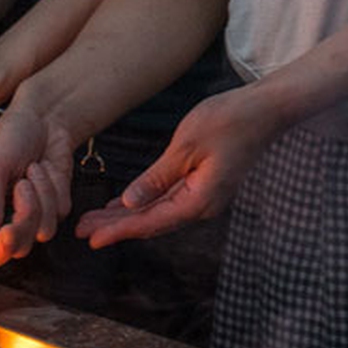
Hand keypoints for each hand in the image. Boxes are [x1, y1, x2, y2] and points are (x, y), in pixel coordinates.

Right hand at [0, 107, 74, 270]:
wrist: (44, 118)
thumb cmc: (9, 136)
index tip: (7, 231)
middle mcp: (0, 221)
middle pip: (15, 248)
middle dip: (25, 216)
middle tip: (22, 185)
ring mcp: (28, 216)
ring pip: (42, 232)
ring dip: (41, 196)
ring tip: (31, 170)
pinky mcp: (52, 207)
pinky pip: (59, 214)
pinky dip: (54, 188)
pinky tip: (43, 169)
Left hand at [77, 85, 281, 248]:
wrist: (266, 109)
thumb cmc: (229, 120)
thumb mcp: (186, 145)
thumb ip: (157, 177)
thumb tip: (130, 203)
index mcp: (199, 200)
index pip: (150, 221)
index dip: (118, 230)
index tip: (90, 238)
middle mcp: (202, 205)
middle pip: (152, 222)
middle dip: (116, 227)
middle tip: (81, 232)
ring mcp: (205, 196)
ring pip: (158, 212)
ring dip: (127, 217)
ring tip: (94, 222)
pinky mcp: (205, 184)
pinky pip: (169, 200)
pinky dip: (145, 203)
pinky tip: (125, 206)